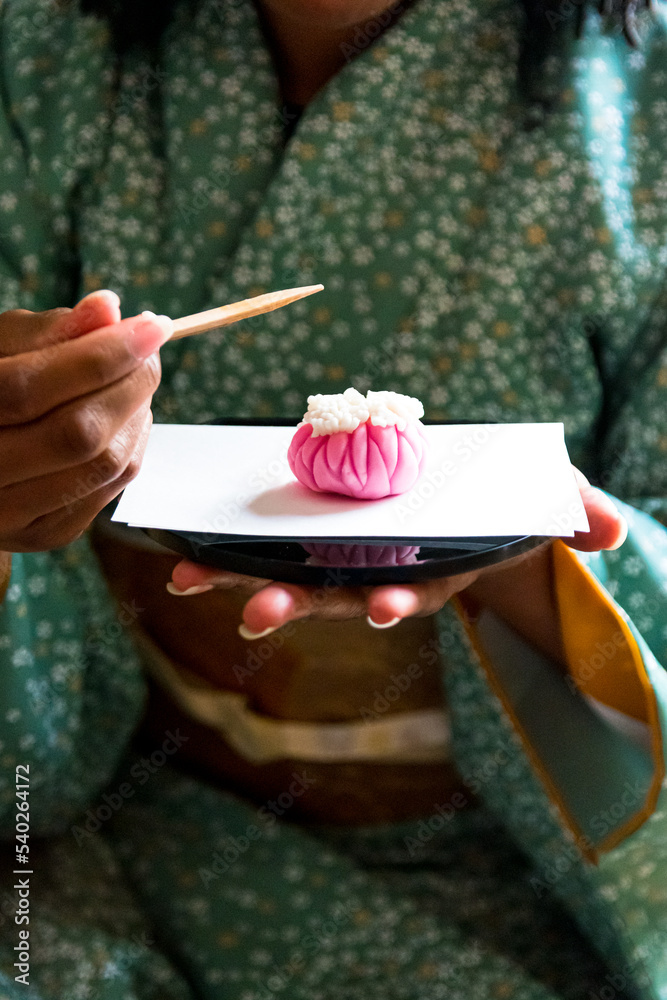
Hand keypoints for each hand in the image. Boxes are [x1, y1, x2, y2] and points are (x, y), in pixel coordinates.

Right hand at [0, 290, 171, 551]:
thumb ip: (48, 331)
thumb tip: (109, 309)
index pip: (30, 389)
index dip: (99, 355)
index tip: (151, 325)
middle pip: (76, 434)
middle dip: (130, 386)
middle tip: (149, 353)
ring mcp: (11, 516)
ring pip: (104, 466)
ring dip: (137, 415)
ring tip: (134, 381)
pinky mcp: (46, 535)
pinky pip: (112, 488)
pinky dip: (132, 445)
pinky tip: (126, 419)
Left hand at [168, 467, 626, 642]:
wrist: (459, 500)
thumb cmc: (501, 504)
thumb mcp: (544, 502)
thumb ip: (574, 511)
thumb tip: (612, 531)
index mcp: (430, 568)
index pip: (416, 590)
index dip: (400, 601)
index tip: (383, 608)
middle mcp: (379, 571)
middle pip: (335, 593)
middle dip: (296, 605)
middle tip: (253, 617)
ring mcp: (342, 555)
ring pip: (288, 573)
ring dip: (238, 579)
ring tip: (187, 579)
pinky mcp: (313, 529)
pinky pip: (269, 540)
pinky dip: (228, 548)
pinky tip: (182, 550)